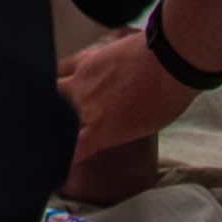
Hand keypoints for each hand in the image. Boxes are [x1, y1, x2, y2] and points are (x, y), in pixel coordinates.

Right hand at [59, 30, 194, 155]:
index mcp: (100, 131)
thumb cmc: (166, 99)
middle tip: (63, 128)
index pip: (72, 152)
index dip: (66, 160)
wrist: (168, 62)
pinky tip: (63, 76)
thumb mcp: (143, 128)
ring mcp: (81, 82)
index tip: (67, 162)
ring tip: (60, 102)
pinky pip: (63, 67)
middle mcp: (84, 108)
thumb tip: (107, 133)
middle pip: (55, 120)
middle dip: (56, 126)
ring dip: (55, 100)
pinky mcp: (85, 59)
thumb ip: (117, 132)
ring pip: (52, 92)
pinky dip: (60, 74)